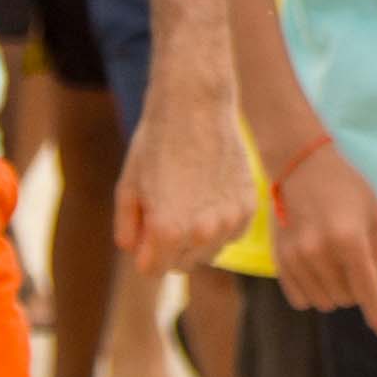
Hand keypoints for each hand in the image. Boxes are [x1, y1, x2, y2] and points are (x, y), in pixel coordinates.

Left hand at [111, 67, 252, 269]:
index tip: (146, 228)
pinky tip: (210, 193)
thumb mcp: (128, 186)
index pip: (152, 271)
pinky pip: (230, 234)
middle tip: (166, 208)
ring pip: (208, 252)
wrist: (196, 106)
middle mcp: (201, 233)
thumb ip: (128, 228)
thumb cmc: (156, 143)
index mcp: (166, 232)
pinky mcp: (248, 207)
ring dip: (195, 238)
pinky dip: (220, 223)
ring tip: (188, 198)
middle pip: (181, 265)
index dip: (145, 251)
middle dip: (169, 247)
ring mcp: (229, 221)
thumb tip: (136, 253)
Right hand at [269, 140, 376, 340]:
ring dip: (338, 293)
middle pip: (348, 299)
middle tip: (359, 264)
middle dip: (360, 290)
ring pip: (325, 302)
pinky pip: (300, 300)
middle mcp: (320, 251)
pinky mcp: (279, 260)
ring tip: (338, 264)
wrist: (300, 165)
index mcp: (349, 239)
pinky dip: (315, 294)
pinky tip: (319, 271)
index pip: (368, 291)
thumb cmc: (347, 188)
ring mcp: (296, 257)